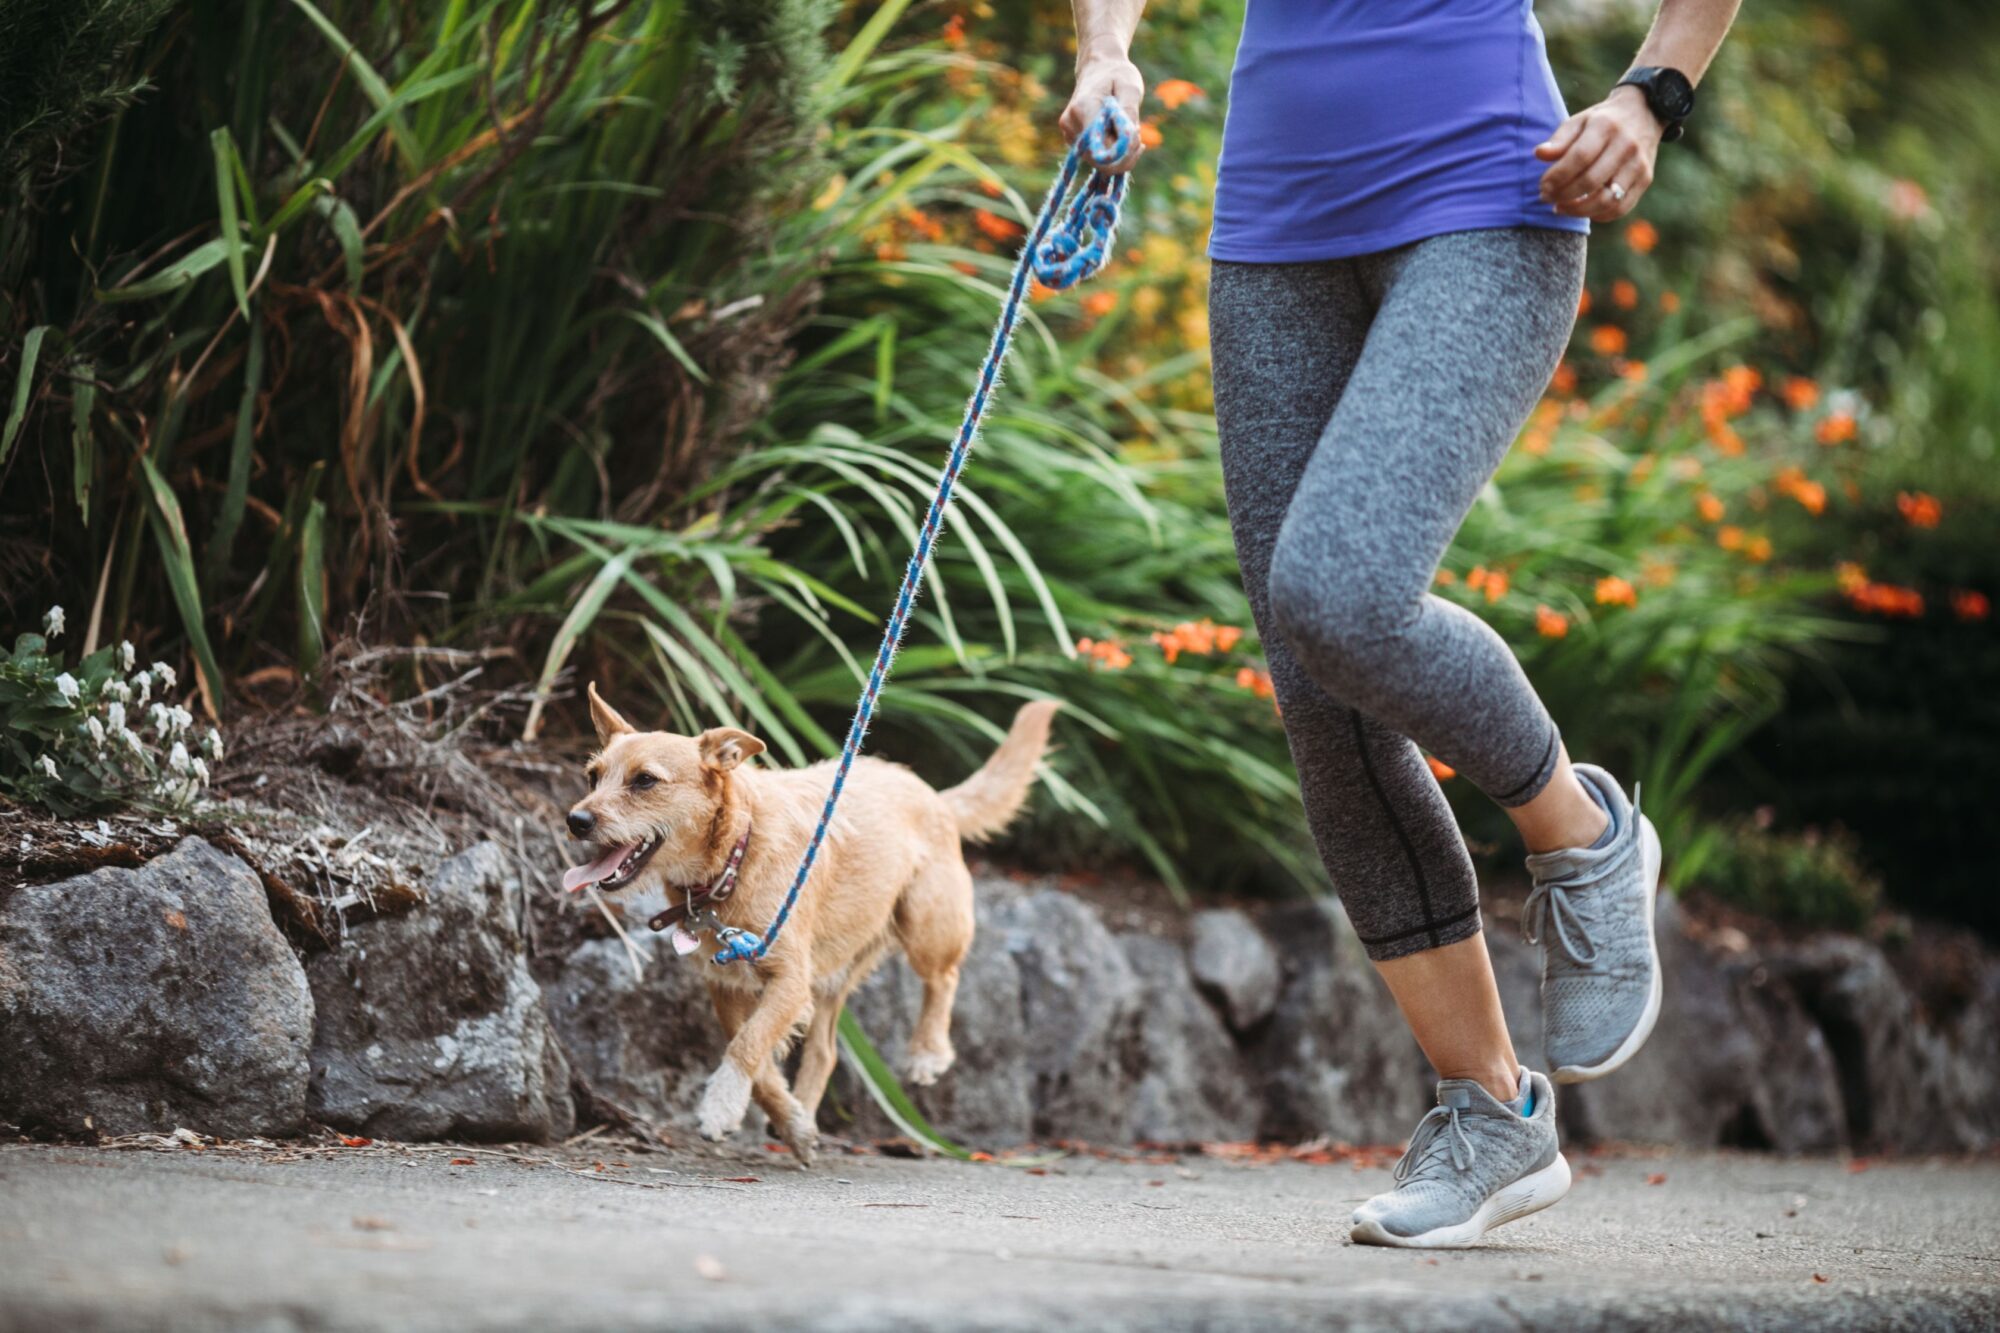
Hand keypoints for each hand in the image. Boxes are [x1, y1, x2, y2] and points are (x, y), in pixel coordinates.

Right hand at [1060, 58, 1143, 172]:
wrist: (1098, 69)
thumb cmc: (1117, 75)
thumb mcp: (1130, 87)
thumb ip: (1129, 111)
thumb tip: (1128, 138)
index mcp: (1083, 109)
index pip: (1100, 148)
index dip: (1122, 151)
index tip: (1138, 137)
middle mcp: (1071, 124)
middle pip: (1099, 160)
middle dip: (1124, 155)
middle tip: (1139, 136)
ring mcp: (1069, 134)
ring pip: (1098, 163)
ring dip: (1120, 154)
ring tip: (1130, 132)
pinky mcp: (1073, 141)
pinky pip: (1096, 159)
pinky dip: (1113, 153)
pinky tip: (1121, 137)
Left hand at [1535, 86, 1661, 221]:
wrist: (1645, 113)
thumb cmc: (1603, 121)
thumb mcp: (1580, 121)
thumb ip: (1559, 139)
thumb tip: (1539, 154)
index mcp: (1606, 127)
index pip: (1579, 157)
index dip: (1557, 176)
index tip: (1543, 186)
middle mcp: (1626, 145)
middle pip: (1591, 181)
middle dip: (1563, 195)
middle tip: (1547, 198)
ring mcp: (1638, 165)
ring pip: (1607, 200)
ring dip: (1578, 210)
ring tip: (1560, 207)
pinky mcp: (1646, 180)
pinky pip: (1621, 208)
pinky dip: (1598, 215)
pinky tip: (1583, 210)